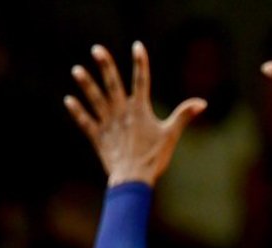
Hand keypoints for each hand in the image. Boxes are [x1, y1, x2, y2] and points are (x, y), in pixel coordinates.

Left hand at [65, 42, 205, 186]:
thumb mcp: (171, 135)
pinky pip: (86, 122)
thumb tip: (202, 102)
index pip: (142, 81)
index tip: (137, 46)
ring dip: (86, 85)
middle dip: (106, 66)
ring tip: (77, 70)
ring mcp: (108, 124)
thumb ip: (184, 116)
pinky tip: (69, 100)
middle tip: (96, 49)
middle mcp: (121, 113)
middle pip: (113, 85)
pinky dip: (78, 112)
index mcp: (140, 110)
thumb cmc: (154, 157)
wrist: (133, 178)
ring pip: (95, 100)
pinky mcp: (98, 137)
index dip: (140, 63)